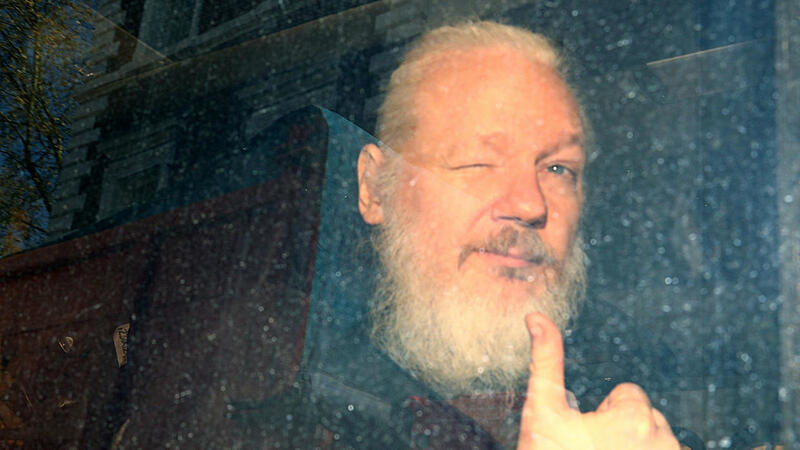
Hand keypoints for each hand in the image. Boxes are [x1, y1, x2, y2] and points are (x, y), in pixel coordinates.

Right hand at [517, 313, 678, 449]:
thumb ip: (546, 360)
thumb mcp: (542, 411)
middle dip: (623, 431)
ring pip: (659, 442)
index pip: (628, 394)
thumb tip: (537, 317)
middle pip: (646, 418)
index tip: (586, 436)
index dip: (602, 413)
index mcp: (633, 417)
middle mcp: (662, 441)